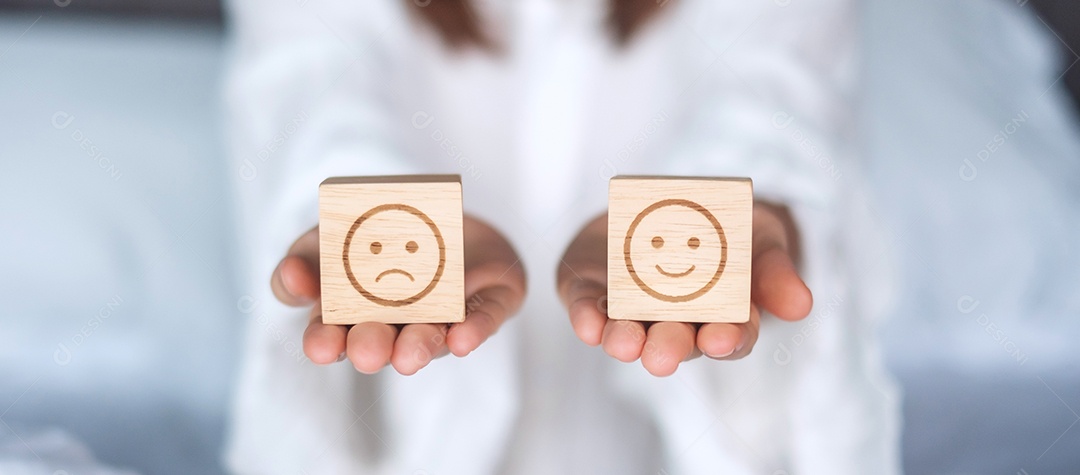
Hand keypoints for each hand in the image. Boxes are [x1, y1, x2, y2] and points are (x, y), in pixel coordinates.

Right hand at [272, 216, 525, 374]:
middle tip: (366, 352)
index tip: (320, 345)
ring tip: (409, 356)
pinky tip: (464, 339)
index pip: (330, 333)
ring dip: (420, 345)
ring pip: (431, 335)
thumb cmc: (381, 234)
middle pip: (380, 341)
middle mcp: (397, 323)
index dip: (324, 341)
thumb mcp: (331, 234)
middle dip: (372, 347)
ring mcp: (444, 315)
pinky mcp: (488, 302)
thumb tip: (289, 276)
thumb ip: (307, 256)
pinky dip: (474, 328)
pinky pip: (483, 318)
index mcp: (351, 313)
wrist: (448, 214)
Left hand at [556, 202, 811, 375]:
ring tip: (622, 344)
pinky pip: (588, 307)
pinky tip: (588, 325)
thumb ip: (776, 272)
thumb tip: (802, 305)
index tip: (723, 338)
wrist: (669, 202)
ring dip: (623, 339)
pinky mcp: (594, 290)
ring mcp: (630, 309)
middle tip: (662, 355)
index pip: (730, 336)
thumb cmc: (725, 231)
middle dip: (668, 346)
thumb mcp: (760, 240)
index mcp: (721, 317)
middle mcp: (674, 322)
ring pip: (628, 331)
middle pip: (674, 340)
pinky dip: (587, 316)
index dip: (727, 339)